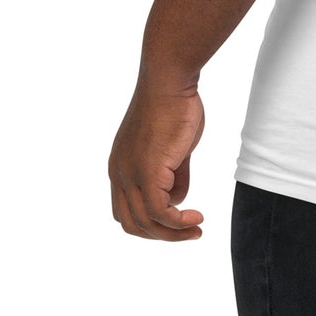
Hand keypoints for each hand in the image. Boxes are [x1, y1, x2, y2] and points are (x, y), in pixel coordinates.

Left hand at [108, 80, 205, 240]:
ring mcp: (130, 174)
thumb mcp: (174, 147)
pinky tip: (196, 218)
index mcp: (120, 167)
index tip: (176, 222)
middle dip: (161, 235)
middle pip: (131, 223)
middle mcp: (119, 174)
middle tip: (189, 233)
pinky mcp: (147, 171)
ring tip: (196, 229)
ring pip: (145, 222)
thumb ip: (175, 174)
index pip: (125, 211)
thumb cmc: (174, 105)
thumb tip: (179, 199)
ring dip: (172, 233)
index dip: (149, 223)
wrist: (169, 81)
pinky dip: (177, 222)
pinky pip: (159, 210)